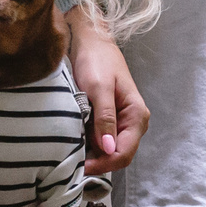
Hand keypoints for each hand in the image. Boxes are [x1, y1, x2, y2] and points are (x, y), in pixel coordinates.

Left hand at [67, 10, 147, 173]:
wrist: (90, 40)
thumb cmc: (96, 60)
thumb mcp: (98, 88)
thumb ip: (104, 117)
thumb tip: (109, 148)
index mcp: (136, 116)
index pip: (124, 153)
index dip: (103, 164)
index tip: (80, 166)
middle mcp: (132, 123)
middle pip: (117, 155)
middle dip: (97, 162)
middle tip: (71, 163)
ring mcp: (120, 122)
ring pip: (108, 150)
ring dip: (91, 155)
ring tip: (69, 154)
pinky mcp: (107, 119)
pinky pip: (100, 140)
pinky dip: (87, 145)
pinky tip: (72, 142)